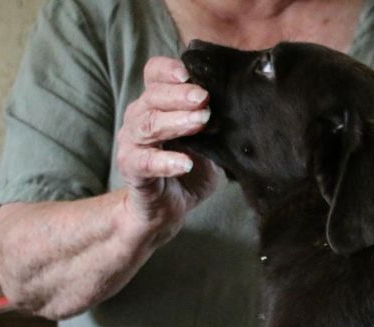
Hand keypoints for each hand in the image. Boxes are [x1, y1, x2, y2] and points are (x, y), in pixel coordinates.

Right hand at [116, 56, 219, 247]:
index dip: (168, 70)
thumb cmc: (190, 171)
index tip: (190, 73)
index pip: (155, 75)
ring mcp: (132, 142)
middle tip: (204, 98)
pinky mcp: (132, 168)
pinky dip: (165, 161)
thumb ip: (217, 128)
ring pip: (148, 124)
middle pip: (153, 96)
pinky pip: (144, 161)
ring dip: (175, 122)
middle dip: (180, 96)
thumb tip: (242, 113)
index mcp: (158, 105)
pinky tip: (184, 163)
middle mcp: (140, 117)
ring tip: (200, 122)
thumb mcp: (210, 145)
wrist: (168, 208)